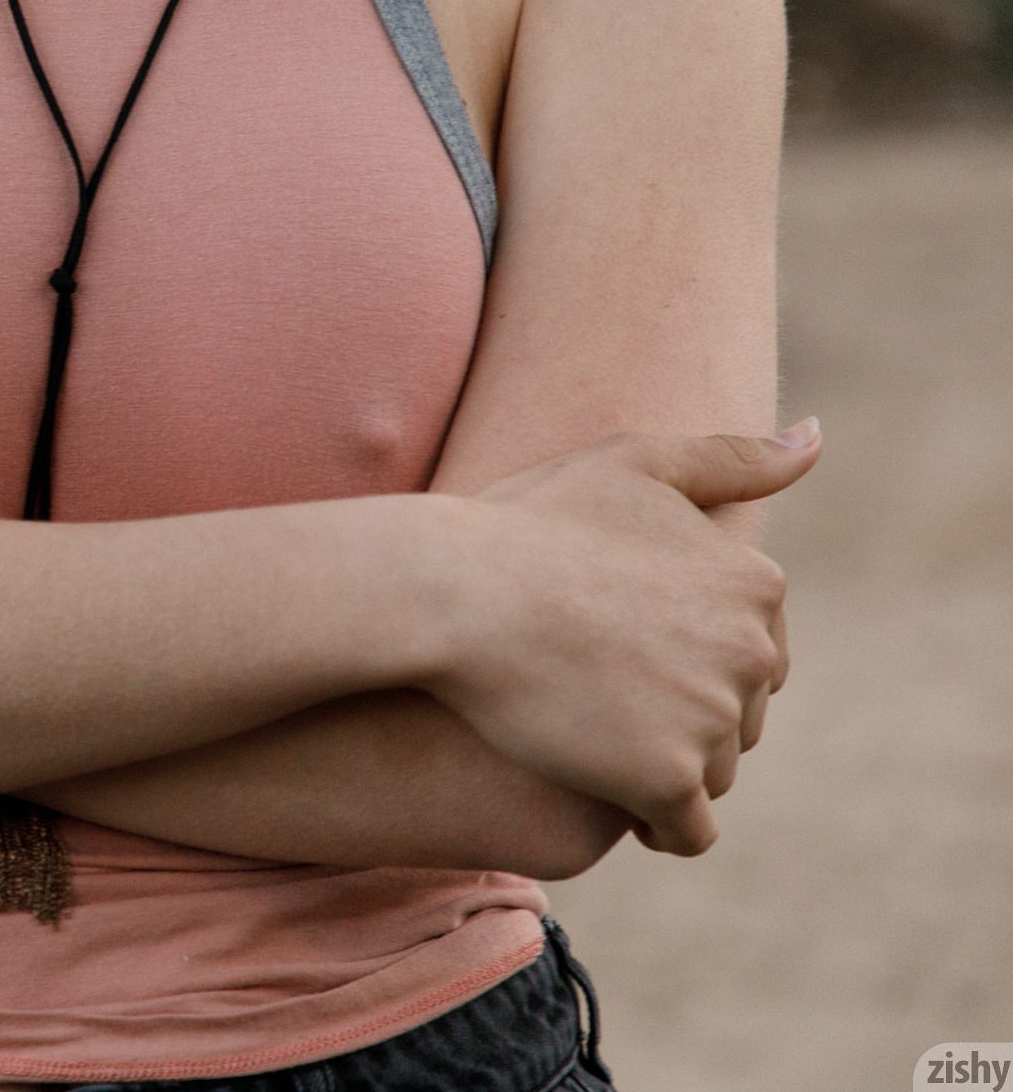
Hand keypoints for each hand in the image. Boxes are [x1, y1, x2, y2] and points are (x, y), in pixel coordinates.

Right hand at [420, 419, 820, 857]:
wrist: (454, 592)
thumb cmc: (527, 523)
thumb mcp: (632, 462)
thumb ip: (730, 458)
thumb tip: (816, 439)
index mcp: (754, 583)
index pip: (751, 649)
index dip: (685, 655)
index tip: (622, 649)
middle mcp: (753, 652)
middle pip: (738, 713)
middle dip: (685, 715)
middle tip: (600, 699)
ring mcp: (714, 720)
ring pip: (715, 772)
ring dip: (670, 770)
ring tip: (594, 745)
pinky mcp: (667, 780)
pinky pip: (687, 830)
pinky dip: (661, 826)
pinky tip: (617, 810)